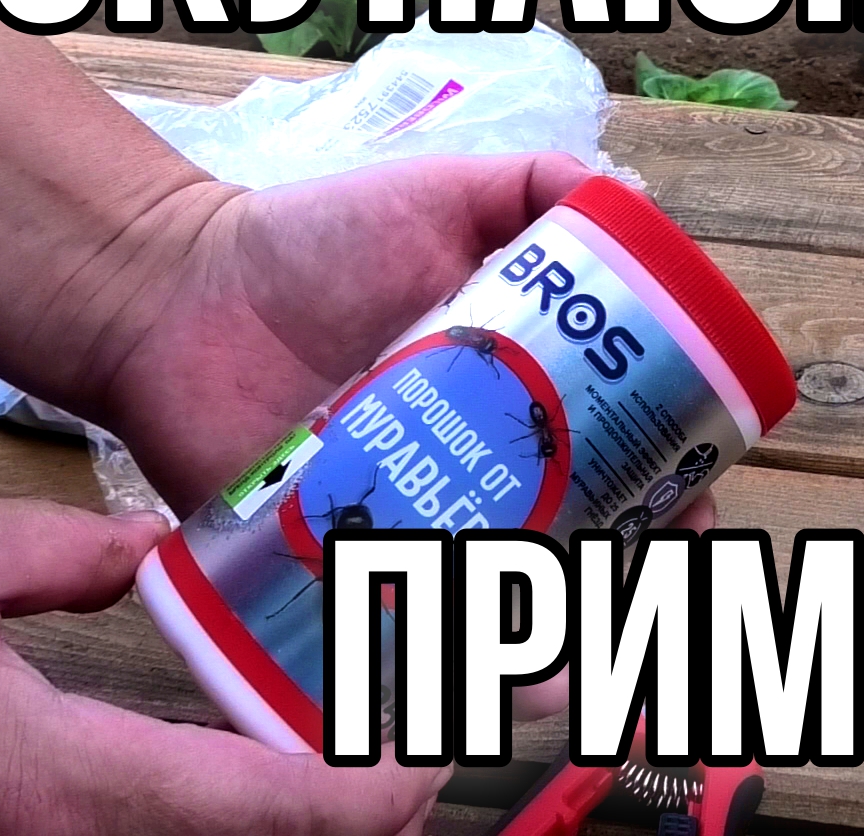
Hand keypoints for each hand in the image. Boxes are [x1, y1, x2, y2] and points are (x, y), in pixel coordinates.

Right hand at [0, 492, 449, 835]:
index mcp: (56, 784)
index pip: (272, 813)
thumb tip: (152, 551)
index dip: (379, 791)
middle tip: (426, 748)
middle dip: (359, 819)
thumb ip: (73, 549)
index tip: (443, 747)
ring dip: (291, 825)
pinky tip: (246, 775)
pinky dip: (221, 823)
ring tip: (362, 760)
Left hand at [58, 151, 712, 722]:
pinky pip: (401, 631)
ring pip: (500, 603)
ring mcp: (411, 523)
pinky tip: (478, 677)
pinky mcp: (338, 568)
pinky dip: (444, 665)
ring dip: (548, 643)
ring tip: (564, 662)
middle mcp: (478, 467)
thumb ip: (536, 186)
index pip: (617, 452)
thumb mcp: (440, 192)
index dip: (667, 484)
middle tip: (632, 583)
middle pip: (575, 543)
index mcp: (517, 391)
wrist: (173, 299)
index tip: (689, 502)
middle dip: (623, 577)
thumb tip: (643, 208)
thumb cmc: (310, 242)